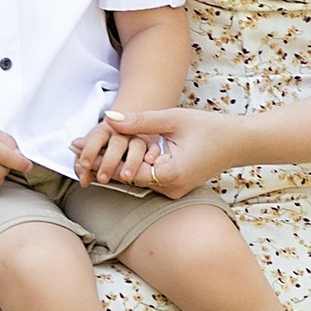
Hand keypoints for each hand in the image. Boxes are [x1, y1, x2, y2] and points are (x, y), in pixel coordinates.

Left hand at [79, 107, 228, 201]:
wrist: (238, 143)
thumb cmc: (209, 127)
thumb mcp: (173, 119)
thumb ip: (139, 121)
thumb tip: (107, 119)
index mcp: (169, 173)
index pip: (124, 170)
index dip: (98, 158)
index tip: (75, 147)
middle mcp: (169, 188)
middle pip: (126, 178)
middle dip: (100, 162)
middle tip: (72, 150)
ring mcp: (172, 192)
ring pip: (135, 179)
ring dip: (114, 165)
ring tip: (86, 152)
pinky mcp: (174, 188)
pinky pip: (146, 178)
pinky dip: (130, 167)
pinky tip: (113, 155)